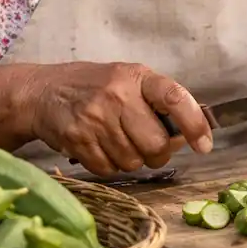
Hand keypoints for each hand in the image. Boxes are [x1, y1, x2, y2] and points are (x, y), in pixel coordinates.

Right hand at [21, 61, 213, 175]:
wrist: (42, 92)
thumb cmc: (95, 87)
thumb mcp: (128, 80)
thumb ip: (158, 102)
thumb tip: (189, 136)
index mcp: (137, 77)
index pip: (175, 98)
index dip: (194, 124)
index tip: (205, 145)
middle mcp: (117, 96)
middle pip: (156, 145)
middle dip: (157, 153)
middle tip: (148, 146)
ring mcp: (95, 119)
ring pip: (133, 162)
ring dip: (131, 159)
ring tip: (117, 141)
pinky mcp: (77, 140)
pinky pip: (109, 170)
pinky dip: (110, 166)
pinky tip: (100, 147)